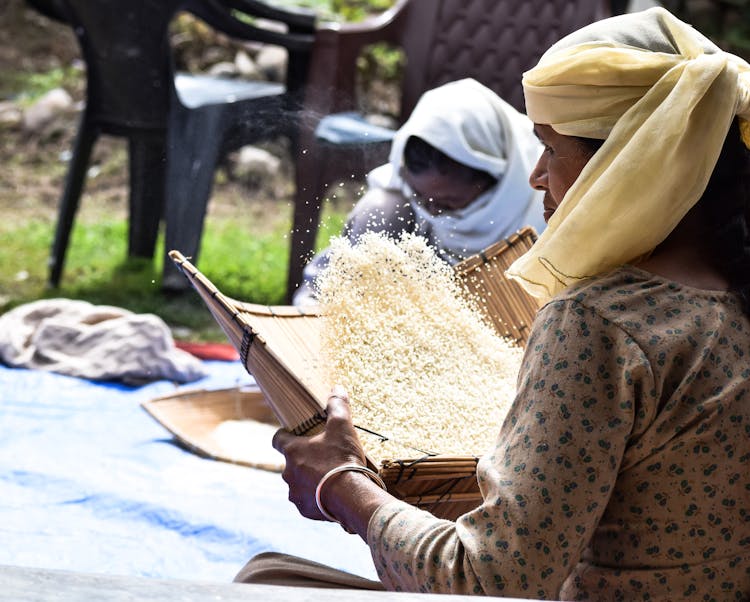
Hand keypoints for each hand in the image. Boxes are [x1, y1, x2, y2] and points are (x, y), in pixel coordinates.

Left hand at [272, 385, 366, 520]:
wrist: (350, 496)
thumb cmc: (342, 458)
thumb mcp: (342, 426)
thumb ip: (337, 405)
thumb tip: (336, 388)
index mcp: (292, 451)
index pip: (277, 439)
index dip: (285, 435)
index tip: (294, 434)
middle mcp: (288, 472)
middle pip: (291, 462)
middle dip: (304, 459)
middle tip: (323, 457)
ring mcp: (295, 492)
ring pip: (298, 482)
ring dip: (309, 479)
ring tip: (329, 477)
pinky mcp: (305, 509)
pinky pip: (307, 500)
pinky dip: (316, 497)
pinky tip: (331, 494)